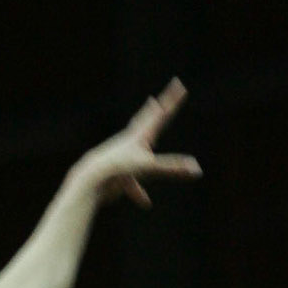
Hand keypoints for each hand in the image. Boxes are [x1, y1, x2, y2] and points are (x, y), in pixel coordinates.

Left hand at [74, 78, 201, 207]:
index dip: (172, 99)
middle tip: (154, 101)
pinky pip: (132, 183)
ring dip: (142, 145)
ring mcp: (122, 157)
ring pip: (136, 149)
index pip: (162, 113)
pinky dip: (139, 191)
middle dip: (153, 113)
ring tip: (146, 141)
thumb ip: (173, 168)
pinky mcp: (117, 173)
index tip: (178, 84)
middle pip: (144, 124)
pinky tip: (146, 203)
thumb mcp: (149, 168)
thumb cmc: (118, 169)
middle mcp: (130, 142)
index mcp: (141, 134)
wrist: (91, 179)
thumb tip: (197, 170)